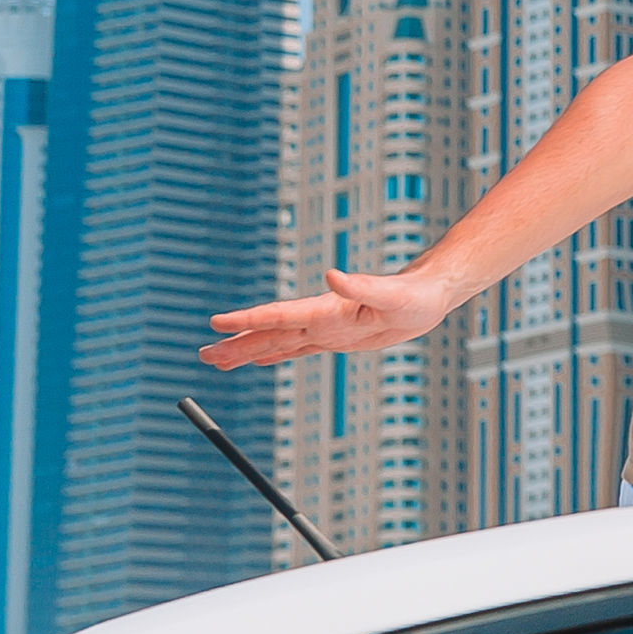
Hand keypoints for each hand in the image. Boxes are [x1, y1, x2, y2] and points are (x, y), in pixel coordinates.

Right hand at [203, 266, 458, 369]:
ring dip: (247, 351)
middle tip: (202, 354)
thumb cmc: (415, 295)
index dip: (247, 320)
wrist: (429, 293)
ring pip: (277, 342)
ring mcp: (326, 328)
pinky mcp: (337, 338)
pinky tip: (259, 359)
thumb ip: (362, 285)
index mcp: (327, 309)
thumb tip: (333, 274)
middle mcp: (321, 318)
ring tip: (217, 359)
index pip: (278, 316)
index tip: (216, 322)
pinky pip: (297, 348)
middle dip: (235, 343)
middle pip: (268, 332)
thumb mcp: (393, 295)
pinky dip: (274, 355)